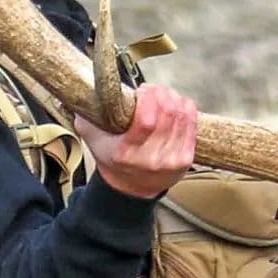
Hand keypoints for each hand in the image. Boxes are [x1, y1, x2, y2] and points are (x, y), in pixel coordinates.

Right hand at [75, 81, 196, 198]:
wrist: (131, 188)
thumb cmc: (112, 157)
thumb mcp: (92, 138)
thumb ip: (86, 114)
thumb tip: (87, 89)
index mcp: (126, 153)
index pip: (147, 120)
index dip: (148, 98)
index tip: (140, 91)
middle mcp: (151, 159)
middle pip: (168, 113)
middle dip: (160, 92)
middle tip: (150, 90)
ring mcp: (171, 160)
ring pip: (182, 114)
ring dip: (172, 96)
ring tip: (161, 95)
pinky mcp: (186, 159)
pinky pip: (192, 122)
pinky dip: (184, 106)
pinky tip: (174, 104)